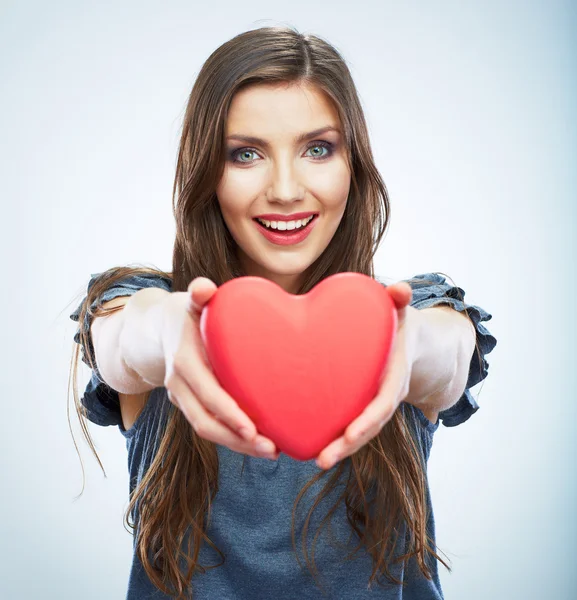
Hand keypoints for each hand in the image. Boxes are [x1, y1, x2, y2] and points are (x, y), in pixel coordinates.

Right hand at [162, 277, 279, 460]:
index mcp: (183, 360)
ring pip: (206, 429)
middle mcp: (178, 383)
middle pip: (205, 421)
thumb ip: (199, 293)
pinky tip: (259, 440)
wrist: (158, 328)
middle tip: (271, 450)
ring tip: (271, 451)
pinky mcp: (189, 403)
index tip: (253, 429)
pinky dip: (231, 436)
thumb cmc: (188, 311)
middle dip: (237, 440)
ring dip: (237, 445)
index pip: (206, 392)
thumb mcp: (191, 299)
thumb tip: (204, 287)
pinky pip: (208, 424)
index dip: (227, 412)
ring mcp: (181, 396)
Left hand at [315, 282, 417, 469]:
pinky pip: (347, 421)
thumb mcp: (399, 308)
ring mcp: (372, 401)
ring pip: (357, 430)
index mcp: (394, 376)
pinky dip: (331, 434)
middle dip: (348, 445)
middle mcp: (384, 394)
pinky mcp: (358, 402)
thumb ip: (399, 298)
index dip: (368, 421)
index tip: (350, 436)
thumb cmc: (396, 320)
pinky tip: (305, 441)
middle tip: (322, 460)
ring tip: (313, 460)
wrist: (405, 338)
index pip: (384, 403)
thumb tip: (402, 289)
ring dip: (338, 448)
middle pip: (369, 427)